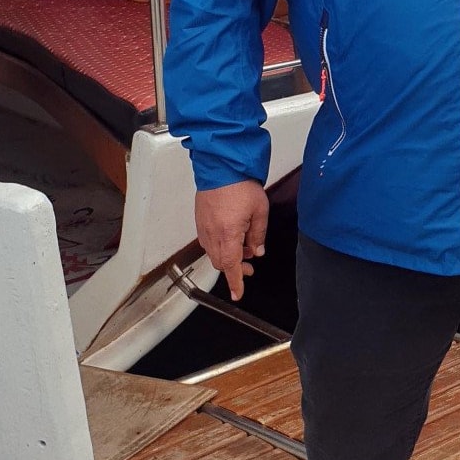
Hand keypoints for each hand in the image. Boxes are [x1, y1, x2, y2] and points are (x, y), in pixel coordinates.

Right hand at [193, 180, 268, 300]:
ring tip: (244, 248)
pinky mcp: (200, 219)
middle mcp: (212, 233)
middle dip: (235, 269)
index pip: (231, 266)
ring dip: (228, 256)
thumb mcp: (260, 211)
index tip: (237, 294)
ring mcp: (203, 226)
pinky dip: (219, 246)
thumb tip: (257, 251)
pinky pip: (207, 240)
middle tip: (250, 267)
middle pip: (220, 262)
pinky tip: (231, 237)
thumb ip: (258, 235)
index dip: (235, 282)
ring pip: (213, 252)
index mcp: (228, 234)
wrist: (222, 165)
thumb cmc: (241, 184)